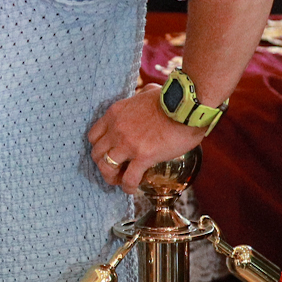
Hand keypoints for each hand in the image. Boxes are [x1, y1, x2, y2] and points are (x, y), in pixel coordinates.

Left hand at [86, 83, 203, 192]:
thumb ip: (142, 95)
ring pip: (106, 167)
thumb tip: (148, 92)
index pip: (93, 135)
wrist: (188, 107)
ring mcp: (127, 143)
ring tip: (120, 182)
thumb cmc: (174, 99)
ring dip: (111, 177)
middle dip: (102, 164)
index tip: (108, 153)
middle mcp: (116, 128)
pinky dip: (128, 187)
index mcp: (115, 113)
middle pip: (96, 153)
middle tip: (113, 170)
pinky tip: (132, 189)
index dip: (98, 147)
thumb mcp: (149, 92)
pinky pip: (128, 178)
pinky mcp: (143, 156)